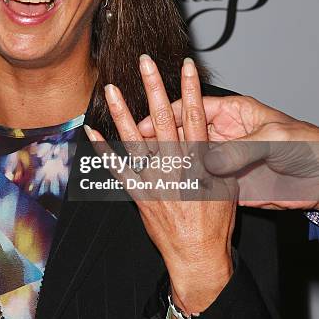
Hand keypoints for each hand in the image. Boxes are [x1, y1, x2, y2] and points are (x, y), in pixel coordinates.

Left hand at [84, 56, 234, 318]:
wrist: (197, 255)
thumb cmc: (214, 223)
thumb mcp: (227, 186)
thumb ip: (215, 157)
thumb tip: (207, 133)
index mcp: (200, 162)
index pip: (196, 117)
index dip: (191, 89)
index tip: (185, 66)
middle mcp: (175, 167)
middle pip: (164, 119)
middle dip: (154, 88)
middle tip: (144, 63)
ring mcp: (153, 179)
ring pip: (135, 139)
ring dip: (122, 112)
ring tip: (110, 89)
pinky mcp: (138, 193)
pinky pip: (116, 168)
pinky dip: (103, 150)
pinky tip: (92, 132)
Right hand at [137, 95, 318, 209]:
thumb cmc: (307, 146)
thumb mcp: (273, 141)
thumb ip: (240, 149)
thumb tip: (210, 160)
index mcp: (234, 114)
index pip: (193, 109)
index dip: (169, 114)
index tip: (148, 124)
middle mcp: (225, 134)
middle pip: (185, 131)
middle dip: (161, 135)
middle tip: (137, 141)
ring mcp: (225, 159)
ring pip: (189, 157)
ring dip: (169, 160)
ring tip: (144, 164)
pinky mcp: (229, 182)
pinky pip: (202, 180)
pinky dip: (185, 183)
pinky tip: (166, 186)